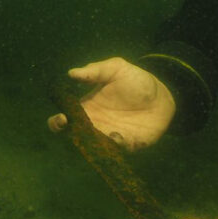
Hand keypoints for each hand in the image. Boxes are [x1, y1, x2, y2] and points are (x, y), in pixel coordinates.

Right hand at [47, 57, 174, 150]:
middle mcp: (95, 127)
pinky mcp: (130, 144)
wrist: (161, 95)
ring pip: (96, 147)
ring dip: (96, 144)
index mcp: (86, 109)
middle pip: (75, 139)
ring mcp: (111, 137)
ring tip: (102, 132)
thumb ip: (95, 70)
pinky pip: (121, 149)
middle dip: (73, 138)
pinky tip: (120, 136)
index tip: (62, 118)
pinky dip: (119, 145)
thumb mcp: (115, 69)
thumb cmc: (134, 81)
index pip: (63, 121)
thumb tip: (71, 73)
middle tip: (79, 130)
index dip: (57, 122)